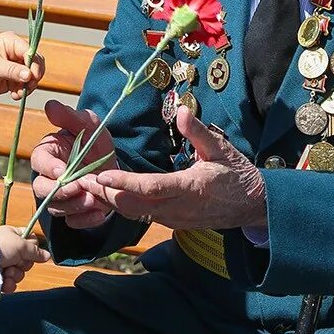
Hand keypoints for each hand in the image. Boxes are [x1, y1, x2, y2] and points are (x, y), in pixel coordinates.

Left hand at [0, 32, 45, 99]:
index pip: (30, 52)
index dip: (34, 64)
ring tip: (18, 93)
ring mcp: (19, 64)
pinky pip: (27, 84)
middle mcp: (18, 52)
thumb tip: (29, 75)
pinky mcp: (18, 76)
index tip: (33, 77)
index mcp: (13, 42)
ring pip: (33, 75)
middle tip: (27, 87)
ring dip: (27, 86)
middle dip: (33, 77)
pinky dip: (23, 90)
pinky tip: (15, 94)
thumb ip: (13, 70)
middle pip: (36, 63)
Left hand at [0, 226, 50, 293]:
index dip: (33, 247)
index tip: (29, 250)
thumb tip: (48, 256)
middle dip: (23, 264)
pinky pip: (11, 283)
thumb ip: (36, 251)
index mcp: (13, 236)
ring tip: (7, 272)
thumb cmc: (1, 246)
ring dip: (15, 274)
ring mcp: (3, 265)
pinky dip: (9, 284)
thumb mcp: (21, 245)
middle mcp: (9, 250)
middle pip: (27, 260)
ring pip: (20, 273)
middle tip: (15, 262)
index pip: (31, 241)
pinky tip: (5, 282)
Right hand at [30, 101, 117, 228]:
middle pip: (42, 189)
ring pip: (55, 208)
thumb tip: (50, 105)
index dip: (48, 168)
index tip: (62, 171)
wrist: (114, 167)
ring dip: (74, 206)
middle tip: (80, 188)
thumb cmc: (95, 143)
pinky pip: (72, 222)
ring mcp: (59, 198)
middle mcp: (48, 178)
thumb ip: (71, 117)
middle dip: (61, 191)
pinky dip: (85, 220)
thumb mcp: (89, 125)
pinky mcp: (72, 213)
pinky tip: (101, 214)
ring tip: (94, 200)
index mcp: (48, 154)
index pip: (39, 161)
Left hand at [82, 108, 266, 229]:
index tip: (102, 174)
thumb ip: (199, 131)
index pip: (150, 188)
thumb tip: (181, 110)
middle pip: (133, 205)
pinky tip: (109, 194)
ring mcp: (174, 220)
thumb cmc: (237, 174)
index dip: (124, 182)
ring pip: (134, 213)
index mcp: (190, 188)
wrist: (252, 206)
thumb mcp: (222, 148)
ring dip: (111, 200)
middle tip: (80, 178)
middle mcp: (178, 209)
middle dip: (105, 193)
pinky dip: (123, 206)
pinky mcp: (172, 223)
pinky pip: (142, 216)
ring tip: (87, 185)